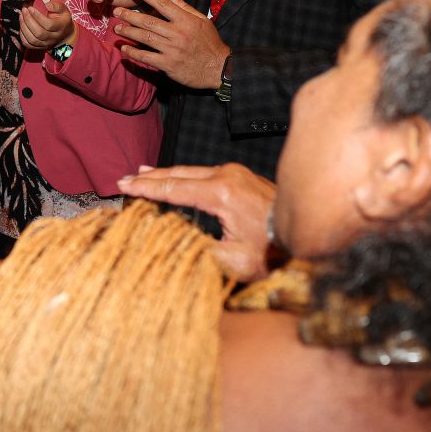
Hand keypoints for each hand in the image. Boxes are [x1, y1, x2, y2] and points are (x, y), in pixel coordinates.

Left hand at [19, 0, 74, 50]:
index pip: (48, 25)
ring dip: (24, 27)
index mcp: (61, 27)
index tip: (30, 8)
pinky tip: (22, 25)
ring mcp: (46, 44)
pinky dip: (22, 35)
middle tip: (24, 10)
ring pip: (32, 39)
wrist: (64, 33)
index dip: (38, 16)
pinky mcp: (39, 47)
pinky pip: (28, 44)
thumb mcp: (63, 9)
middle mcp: (54, 37)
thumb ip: (56, 6)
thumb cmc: (62, 19)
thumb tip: (47, 5)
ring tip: (21, 16)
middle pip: (39, 33)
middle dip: (28, 20)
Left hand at [114, 0, 230, 89]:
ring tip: (116, 29)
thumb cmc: (210, 43)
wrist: (218, 68)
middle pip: (148, 22)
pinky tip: (124, 49)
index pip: (162, 4)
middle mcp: (177, 33)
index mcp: (186, 20)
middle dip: (130, 15)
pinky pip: (146, 57)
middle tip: (117, 11)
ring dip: (128, 32)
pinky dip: (133, 53)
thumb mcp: (202, 20)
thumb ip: (184, 7)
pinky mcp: (168, 65)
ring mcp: (172, 50)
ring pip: (144, 38)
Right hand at [118, 163, 276, 280]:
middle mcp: (228, 176)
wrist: (306, 236)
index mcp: (222, 193)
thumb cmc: (273, 252)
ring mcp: (237, 173)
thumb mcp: (234, 261)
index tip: (124, 187)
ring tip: (144, 173)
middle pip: (179, 173)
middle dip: (151, 177)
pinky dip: (184, 175)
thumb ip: (200, 251)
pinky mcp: (243, 177)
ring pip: (192, 170)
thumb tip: (174, 243)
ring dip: (167, 174)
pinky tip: (176, 177)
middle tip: (125, 178)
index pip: (174, 188)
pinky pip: (205, 173)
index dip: (146, 189)